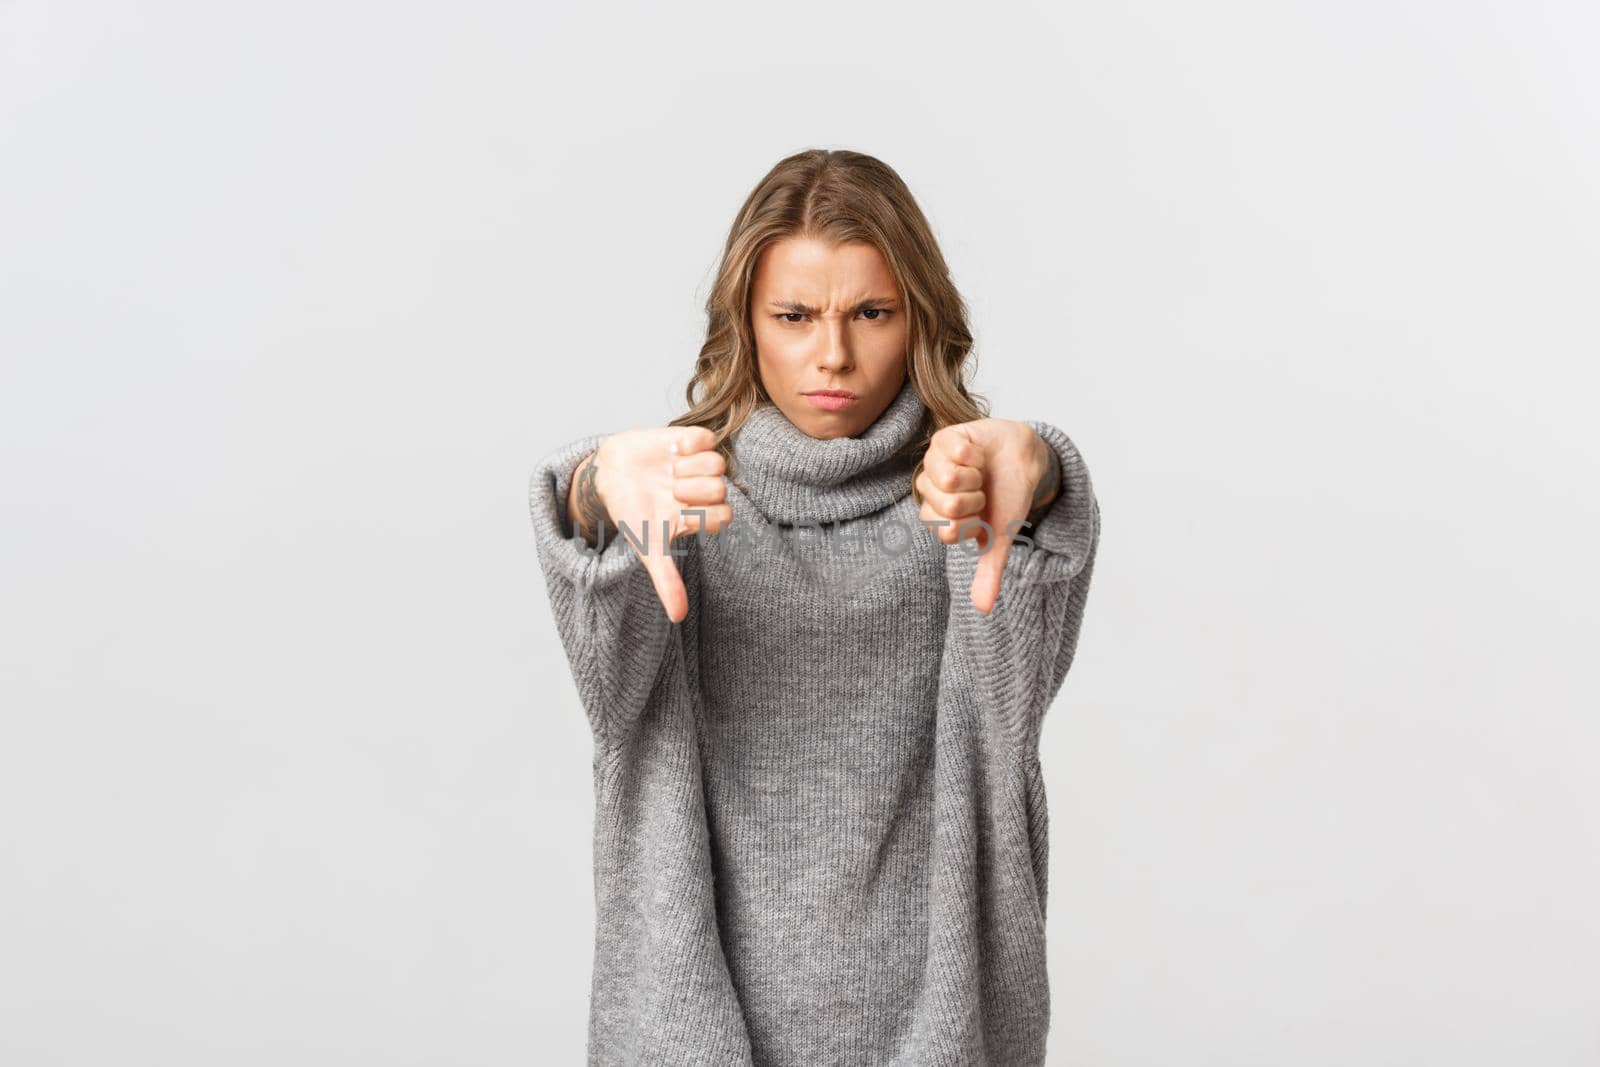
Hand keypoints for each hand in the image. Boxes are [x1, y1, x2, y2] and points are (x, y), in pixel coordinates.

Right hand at [568, 426, 732, 623]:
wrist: (608, 477)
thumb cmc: (631, 515)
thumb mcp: (648, 548)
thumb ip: (666, 581)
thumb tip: (678, 618)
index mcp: (702, 515)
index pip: (726, 517)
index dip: (701, 514)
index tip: (675, 513)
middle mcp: (705, 490)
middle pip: (720, 488)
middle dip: (689, 490)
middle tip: (667, 490)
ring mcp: (700, 464)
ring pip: (717, 463)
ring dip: (686, 468)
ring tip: (666, 472)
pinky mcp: (691, 440)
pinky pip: (706, 438)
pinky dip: (686, 444)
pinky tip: (669, 452)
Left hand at [915, 419, 1058, 615]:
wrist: (1023, 459)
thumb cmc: (1007, 497)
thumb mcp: (1000, 537)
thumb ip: (989, 572)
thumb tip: (984, 610)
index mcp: (937, 517)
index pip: (947, 531)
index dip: (972, 523)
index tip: (981, 515)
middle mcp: (929, 491)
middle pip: (947, 506)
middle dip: (975, 500)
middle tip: (981, 491)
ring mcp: (933, 464)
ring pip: (948, 479)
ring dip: (975, 477)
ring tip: (979, 472)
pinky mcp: (943, 440)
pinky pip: (957, 453)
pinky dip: (976, 456)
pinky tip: (978, 454)